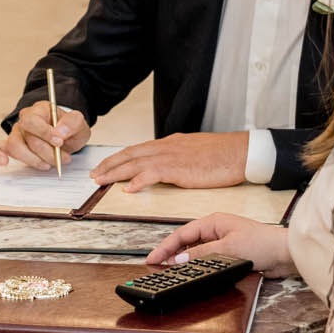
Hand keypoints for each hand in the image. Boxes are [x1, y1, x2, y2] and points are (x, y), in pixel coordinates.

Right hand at [0, 106, 90, 170]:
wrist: (65, 136)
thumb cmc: (68, 129)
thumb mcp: (78, 123)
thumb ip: (72, 123)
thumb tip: (59, 133)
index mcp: (40, 110)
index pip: (33, 121)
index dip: (45, 134)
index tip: (59, 142)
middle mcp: (25, 120)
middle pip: (27, 138)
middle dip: (46, 152)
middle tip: (62, 157)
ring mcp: (17, 133)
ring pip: (15, 147)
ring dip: (33, 160)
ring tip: (48, 164)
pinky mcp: (11, 145)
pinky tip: (3, 161)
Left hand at [92, 132, 247, 190]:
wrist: (239, 152)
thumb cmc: (221, 155)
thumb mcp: (192, 153)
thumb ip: (176, 158)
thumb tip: (166, 167)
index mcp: (169, 144)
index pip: (137, 150)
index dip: (118, 158)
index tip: (105, 166)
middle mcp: (166, 147)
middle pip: (130, 154)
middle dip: (109, 164)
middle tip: (94, 174)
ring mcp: (171, 156)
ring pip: (135, 162)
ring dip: (115, 172)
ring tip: (101, 181)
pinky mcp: (179, 168)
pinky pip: (153, 173)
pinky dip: (138, 180)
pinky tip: (128, 188)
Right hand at [147, 213, 296, 277]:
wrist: (285, 254)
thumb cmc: (263, 243)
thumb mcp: (228, 248)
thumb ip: (202, 253)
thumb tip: (180, 258)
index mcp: (214, 222)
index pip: (182, 233)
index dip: (165, 246)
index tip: (153, 258)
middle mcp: (216, 230)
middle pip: (186, 241)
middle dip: (171, 253)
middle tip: (157, 266)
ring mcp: (223, 242)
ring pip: (196, 251)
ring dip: (184, 260)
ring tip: (171, 271)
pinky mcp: (230, 254)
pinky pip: (207, 259)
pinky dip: (197, 265)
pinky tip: (193, 273)